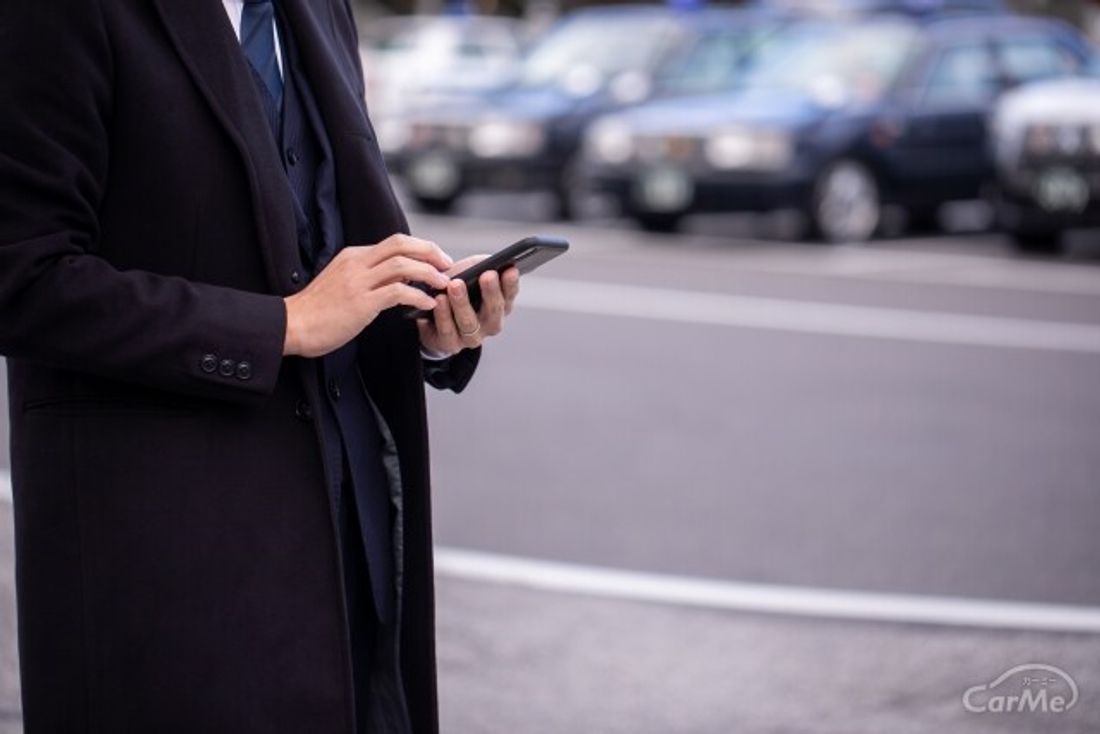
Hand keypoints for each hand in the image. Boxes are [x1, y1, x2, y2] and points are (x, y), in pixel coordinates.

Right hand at [283, 234, 452, 357]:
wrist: (292, 325)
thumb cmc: (317, 311)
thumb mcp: (343, 283)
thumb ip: (369, 276)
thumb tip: (401, 277)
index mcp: (353, 256)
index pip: (395, 243)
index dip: (421, 248)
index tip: (437, 260)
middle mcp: (357, 263)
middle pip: (402, 244)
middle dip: (430, 252)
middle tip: (448, 265)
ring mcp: (358, 281)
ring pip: (403, 265)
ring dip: (429, 273)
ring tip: (443, 284)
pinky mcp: (361, 302)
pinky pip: (398, 292)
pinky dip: (418, 295)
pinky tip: (428, 304)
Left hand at [417, 255, 520, 356]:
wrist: (431, 316)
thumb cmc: (454, 290)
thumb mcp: (467, 273)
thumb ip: (478, 266)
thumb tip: (488, 260)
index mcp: (500, 306)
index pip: (510, 295)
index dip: (511, 284)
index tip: (510, 269)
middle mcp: (490, 324)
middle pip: (494, 311)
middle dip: (491, 292)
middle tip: (488, 275)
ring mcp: (471, 338)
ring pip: (469, 323)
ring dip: (462, 303)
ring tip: (455, 284)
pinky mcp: (450, 345)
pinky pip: (448, 331)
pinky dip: (443, 315)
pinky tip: (440, 300)